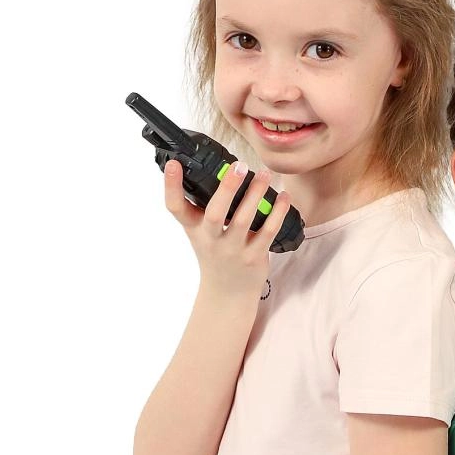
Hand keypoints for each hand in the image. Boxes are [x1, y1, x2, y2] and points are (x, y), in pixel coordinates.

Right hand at [163, 158, 291, 295]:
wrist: (228, 292)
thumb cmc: (215, 252)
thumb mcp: (201, 231)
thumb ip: (204, 206)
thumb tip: (218, 167)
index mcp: (194, 228)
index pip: (175, 207)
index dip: (171, 186)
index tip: (174, 163)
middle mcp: (210, 239)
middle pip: (215, 213)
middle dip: (227, 188)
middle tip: (239, 166)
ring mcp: (232, 250)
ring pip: (244, 219)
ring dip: (256, 194)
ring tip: (265, 174)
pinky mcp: (253, 257)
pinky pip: (268, 231)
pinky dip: (278, 212)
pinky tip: (283, 197)